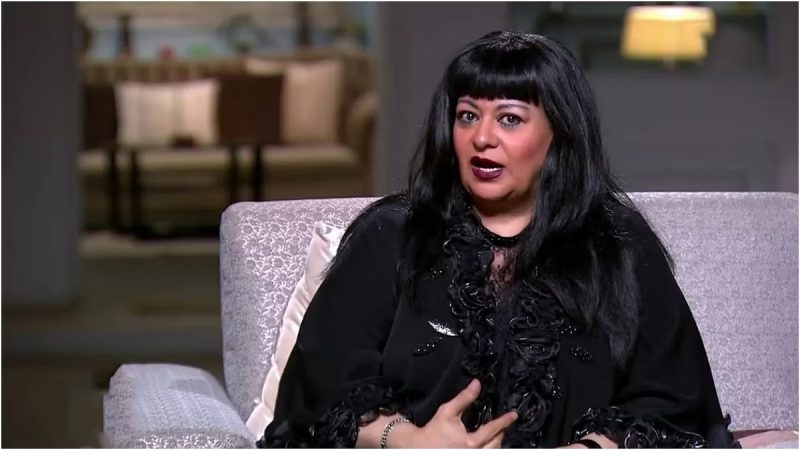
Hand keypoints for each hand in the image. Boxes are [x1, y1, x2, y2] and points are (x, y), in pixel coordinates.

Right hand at [394, 379, 517, 447]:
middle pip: (496, 444)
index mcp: (470, 442)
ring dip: (497, 443)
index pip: (493, 430)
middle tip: (504, 424)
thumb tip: (477, 384)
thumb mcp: (447, 411)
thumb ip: (464, 398)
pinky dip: (488, 448)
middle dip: (501, 433)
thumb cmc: (433, 430)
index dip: (504, 421)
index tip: (514, 415)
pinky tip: (487, 444)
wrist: (419, 448)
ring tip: (497, 434)